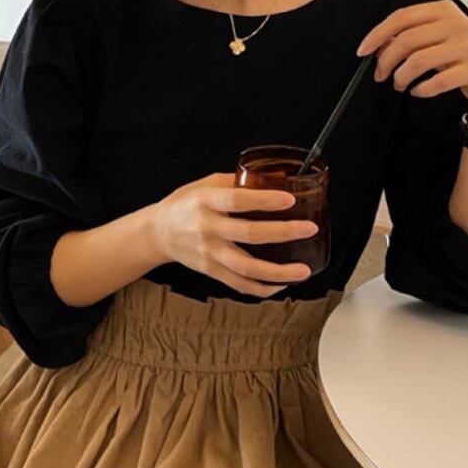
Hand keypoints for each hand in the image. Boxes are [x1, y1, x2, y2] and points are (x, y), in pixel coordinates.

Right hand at [153, 172, 317, 297]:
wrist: (158, 233)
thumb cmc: (186, 204)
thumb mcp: (205, 184)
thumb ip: (237, 183)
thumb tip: (277, 180)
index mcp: (206, 201)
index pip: (238, 200)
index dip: (265, 200)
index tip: (290, 199)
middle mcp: (207, 228)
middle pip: (249, 234)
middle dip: (283, 232)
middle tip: (309, 229)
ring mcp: (209, 253)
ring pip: (246, 268)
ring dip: (278, 272)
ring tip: (303, 270)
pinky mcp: (211, 271)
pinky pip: (239, 284)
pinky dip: (262, 288)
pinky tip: (282, 284)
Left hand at [356, 0, 467, 109]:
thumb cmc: (461, 54)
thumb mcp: (436, 38)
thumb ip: (409, 36)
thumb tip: (378, 46)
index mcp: (444, 10)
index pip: (402, 17)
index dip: (378, 34)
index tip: (363, 51)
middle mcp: (457, 24)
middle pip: (407, 40)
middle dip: (386, 61)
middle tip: (380, 74)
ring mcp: (467, 46)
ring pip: (418, 61)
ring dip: (401, 77)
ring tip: (399, 83)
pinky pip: (437, 81)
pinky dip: (421, 89)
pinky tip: (418, 90)